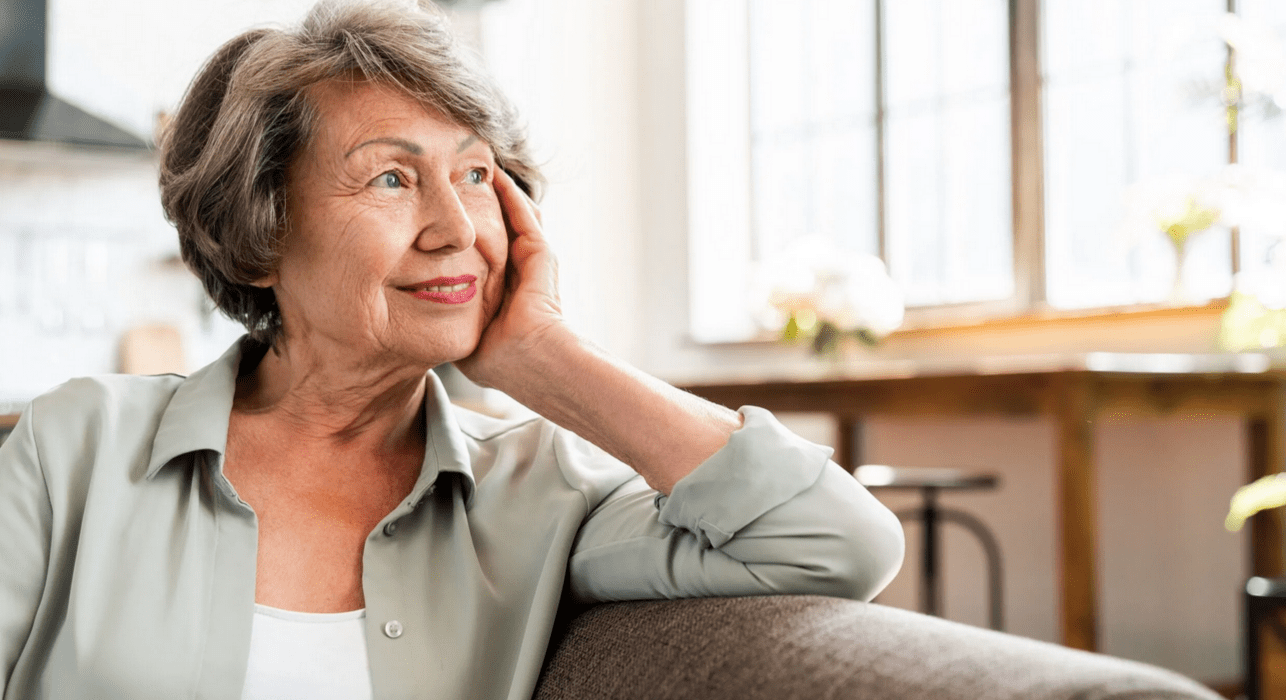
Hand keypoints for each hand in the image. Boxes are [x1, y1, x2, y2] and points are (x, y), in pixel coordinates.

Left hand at [455, 169, 569, 388]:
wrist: (530, 361)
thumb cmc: (496, 358)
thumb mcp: (461, 330)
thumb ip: (442, 315)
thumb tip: (403, 310)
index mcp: (501, 286)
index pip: (481, 248)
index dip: (462, 230)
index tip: (437, 210)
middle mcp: (518, 269)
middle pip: (496, 224)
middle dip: (477, 200)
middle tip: (454, 176)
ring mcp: (532, 259)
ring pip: (512, 213)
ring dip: (495, 190)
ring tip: (475, 165)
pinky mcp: (539, 252)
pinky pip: (522, 213)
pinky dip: (508, 192)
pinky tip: (491, 173)